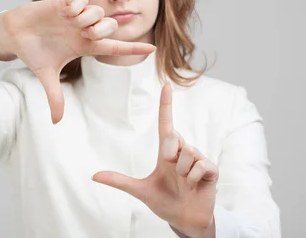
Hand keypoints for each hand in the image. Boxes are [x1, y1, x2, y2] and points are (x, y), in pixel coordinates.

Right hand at [0, 0, 155, 123]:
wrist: (14, 35)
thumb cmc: (33, 53)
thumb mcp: (46, 75)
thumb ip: (55, 96)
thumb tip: (57, 121)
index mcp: (84, 46)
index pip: (114, 47)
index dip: (133, 48)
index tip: (153, 49)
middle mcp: (83, 30)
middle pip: (110, 26)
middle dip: (103, 30)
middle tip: (86, 35)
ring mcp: (75, 16)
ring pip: (98, 11)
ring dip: (88, 18)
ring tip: (70, 23)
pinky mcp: (64, 3)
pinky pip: (81, 0)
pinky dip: (76, 6)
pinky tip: (63, 13)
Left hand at [92, 83, 217, 237]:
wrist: (185, 221)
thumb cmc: (165, 202)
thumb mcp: (140, 191)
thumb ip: (119, 181)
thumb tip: (94, 176)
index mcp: (167, 153)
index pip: (166, 124)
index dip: (166, 105)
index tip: (166, 85)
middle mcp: (183, 151)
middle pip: (174, 138)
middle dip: (169, 155)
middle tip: (172, 173)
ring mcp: (198, 159)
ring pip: (187, 154)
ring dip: (182, 172)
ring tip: (184, 182)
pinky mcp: (211, 169)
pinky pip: (199, 166)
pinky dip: (193, 178)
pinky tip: (195, 185)